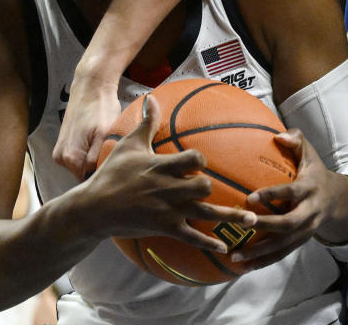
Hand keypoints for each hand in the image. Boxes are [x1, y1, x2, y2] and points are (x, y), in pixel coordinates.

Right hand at [53, 75, 120, 180]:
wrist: (91, 87)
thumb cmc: (101, 108)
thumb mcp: (105, 134)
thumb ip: (97, 159)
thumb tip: (95, 178)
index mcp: (69, 157)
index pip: (89, 181)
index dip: (105, 174)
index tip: (116, 165)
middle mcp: (60, 158)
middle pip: (84, 175)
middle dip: (99, 168)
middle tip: (114, 153)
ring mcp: (60, 152)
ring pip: (82, 167)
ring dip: (95, 160)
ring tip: (106, 145)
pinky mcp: (64, 146)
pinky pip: (79, 158)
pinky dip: (89, 153)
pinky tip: (98, 141)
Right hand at [83, 94, 256, 252]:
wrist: (94, 208)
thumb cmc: (111, 174)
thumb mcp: (129, 146)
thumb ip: (146, 123)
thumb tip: (152, 98)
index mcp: (162, 167)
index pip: (194, 159)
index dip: (201, 161)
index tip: (200, 163)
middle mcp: (169, 189)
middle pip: (204, 187)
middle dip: (211, 188)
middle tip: (216, 190)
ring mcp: (169, 211)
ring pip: (206, 214)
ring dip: (232, 218)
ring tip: (253, 221)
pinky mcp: (166, 229)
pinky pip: (193, 238)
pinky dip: (210, 244)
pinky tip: (224, 249)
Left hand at [230, 129, 342, 269]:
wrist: (338, 201)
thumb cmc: (314, 172)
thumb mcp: (310, 154)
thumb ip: (296, 141)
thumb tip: (279, 136)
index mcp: (310, 189)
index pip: (291, 192)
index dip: (272, 195)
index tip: (250, 197)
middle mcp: (310, 212)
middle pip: (288, 223)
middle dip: (266, 225)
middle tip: (243, 224)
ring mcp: (306, 231)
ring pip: (283, 245)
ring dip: (259, 253)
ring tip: (235, 255)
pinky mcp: (299, 243)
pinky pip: (281, 255)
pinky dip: (262, 262)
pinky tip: (242, 267)